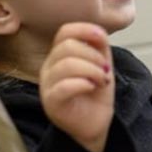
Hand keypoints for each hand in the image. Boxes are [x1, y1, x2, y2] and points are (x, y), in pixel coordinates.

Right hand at [39, 22, 114, 151]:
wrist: (95, 121)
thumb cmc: (95, 90)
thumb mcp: (101, 61)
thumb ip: (99, 44)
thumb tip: (99, 32)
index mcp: (60, 54)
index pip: (65, 31)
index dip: (85, 29)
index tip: (102, 39)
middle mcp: (49, 66)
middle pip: (67, 46)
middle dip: (93, 56)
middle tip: (105, 70)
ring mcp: (47, 85)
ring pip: (66, 64)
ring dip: (92, 70)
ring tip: (101, 80)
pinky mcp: (50, 102)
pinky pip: (63, 86)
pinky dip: (83, 83)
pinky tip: (91, 87)